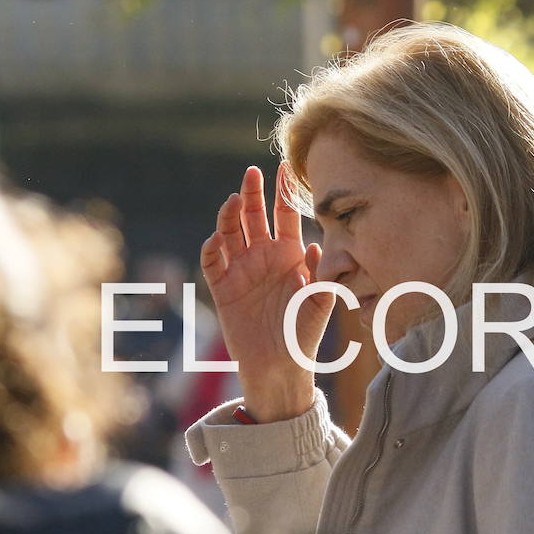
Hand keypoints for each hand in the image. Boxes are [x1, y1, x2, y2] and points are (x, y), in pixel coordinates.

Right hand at [200, 164, 333, 421]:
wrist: (280, 365)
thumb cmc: (304, 333)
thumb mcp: (320, 302)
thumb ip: (321, 275)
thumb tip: (319, 246)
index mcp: (289, 255)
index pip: (285, 216)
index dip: (283, 193)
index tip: (282, 168)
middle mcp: (264, 257)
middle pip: (254, 217)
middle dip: (252, 194)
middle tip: (250, 173)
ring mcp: (241, 270)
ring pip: (230, 232)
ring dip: (229, 215)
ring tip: (233, 201)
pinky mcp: (223, 288)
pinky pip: (212, 262)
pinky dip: (212, 248)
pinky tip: (218, 237)